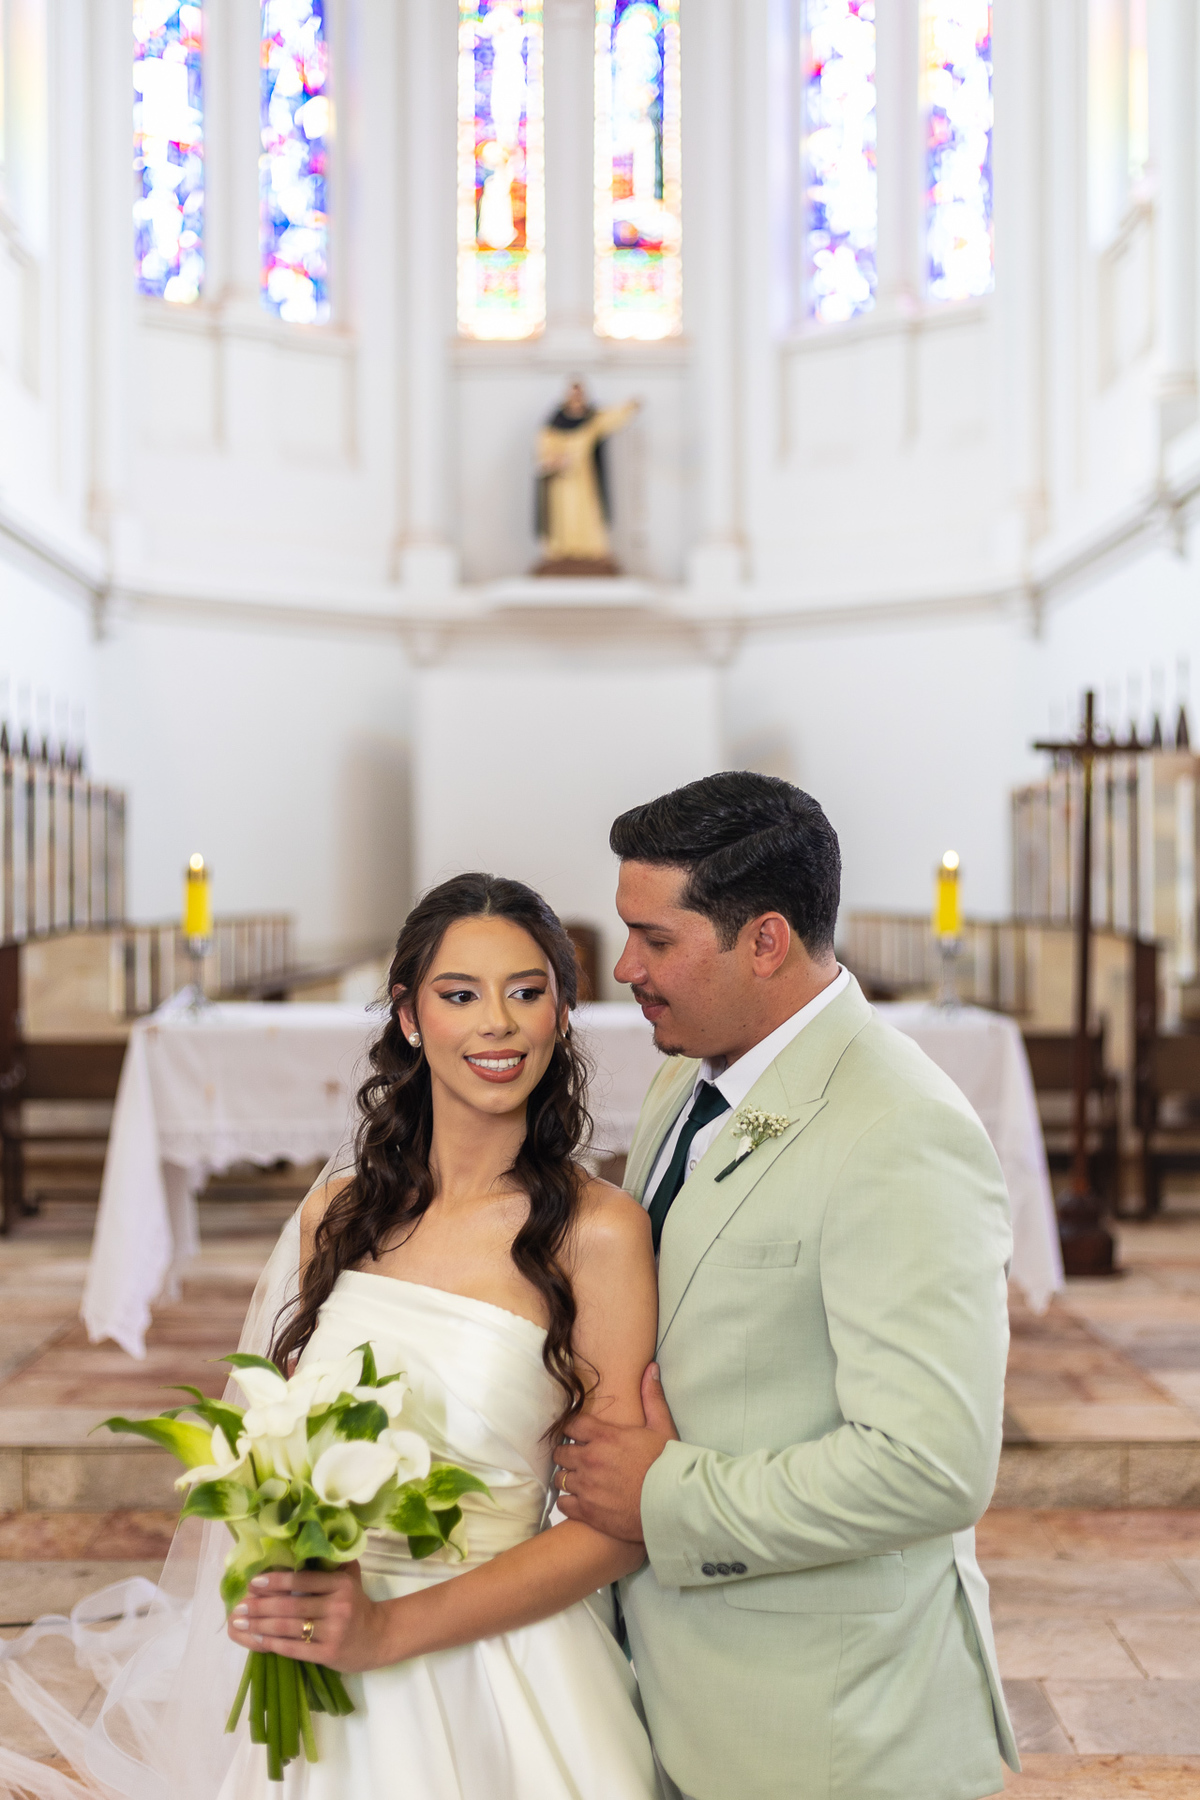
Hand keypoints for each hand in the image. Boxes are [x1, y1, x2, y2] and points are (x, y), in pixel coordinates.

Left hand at [228, 1563, 394, 1673]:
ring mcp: (332, 1632)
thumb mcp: (350, 1579)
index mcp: (340, 1585)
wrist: (379, 1638)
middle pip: (290, 1606)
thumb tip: (304, 1545)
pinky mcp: (328, 1654)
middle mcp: (337, 1607)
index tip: (253, 1582)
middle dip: (260, 1606)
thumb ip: (332, 1564)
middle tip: (239, 1606)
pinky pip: (293, 1648)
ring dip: (260, 1625)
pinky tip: (256, 1639)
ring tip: (241, 1622)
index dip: (276, 1582)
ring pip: (288, 1627)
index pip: (302, 1581)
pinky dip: (272, 1643)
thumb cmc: (358, 1605)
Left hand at [552, 1363, 678, 1541]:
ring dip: (568, 1478)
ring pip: (560, 1478)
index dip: (572, 1429)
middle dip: (567, 1454)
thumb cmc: (668, 1466)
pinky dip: (569, 1502)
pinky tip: (580, 1500)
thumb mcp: (663, 1428)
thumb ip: (651, 1397)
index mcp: (605, 1437)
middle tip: (578, 1458)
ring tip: (579, 1480)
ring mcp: (587, 1487)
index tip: (577, 1434)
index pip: (571, 1425)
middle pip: (560, 1452)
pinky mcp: (588, 1512)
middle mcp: (590, 1460)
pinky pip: (563, 1504)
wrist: (673, 1505)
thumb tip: (651, 1368)